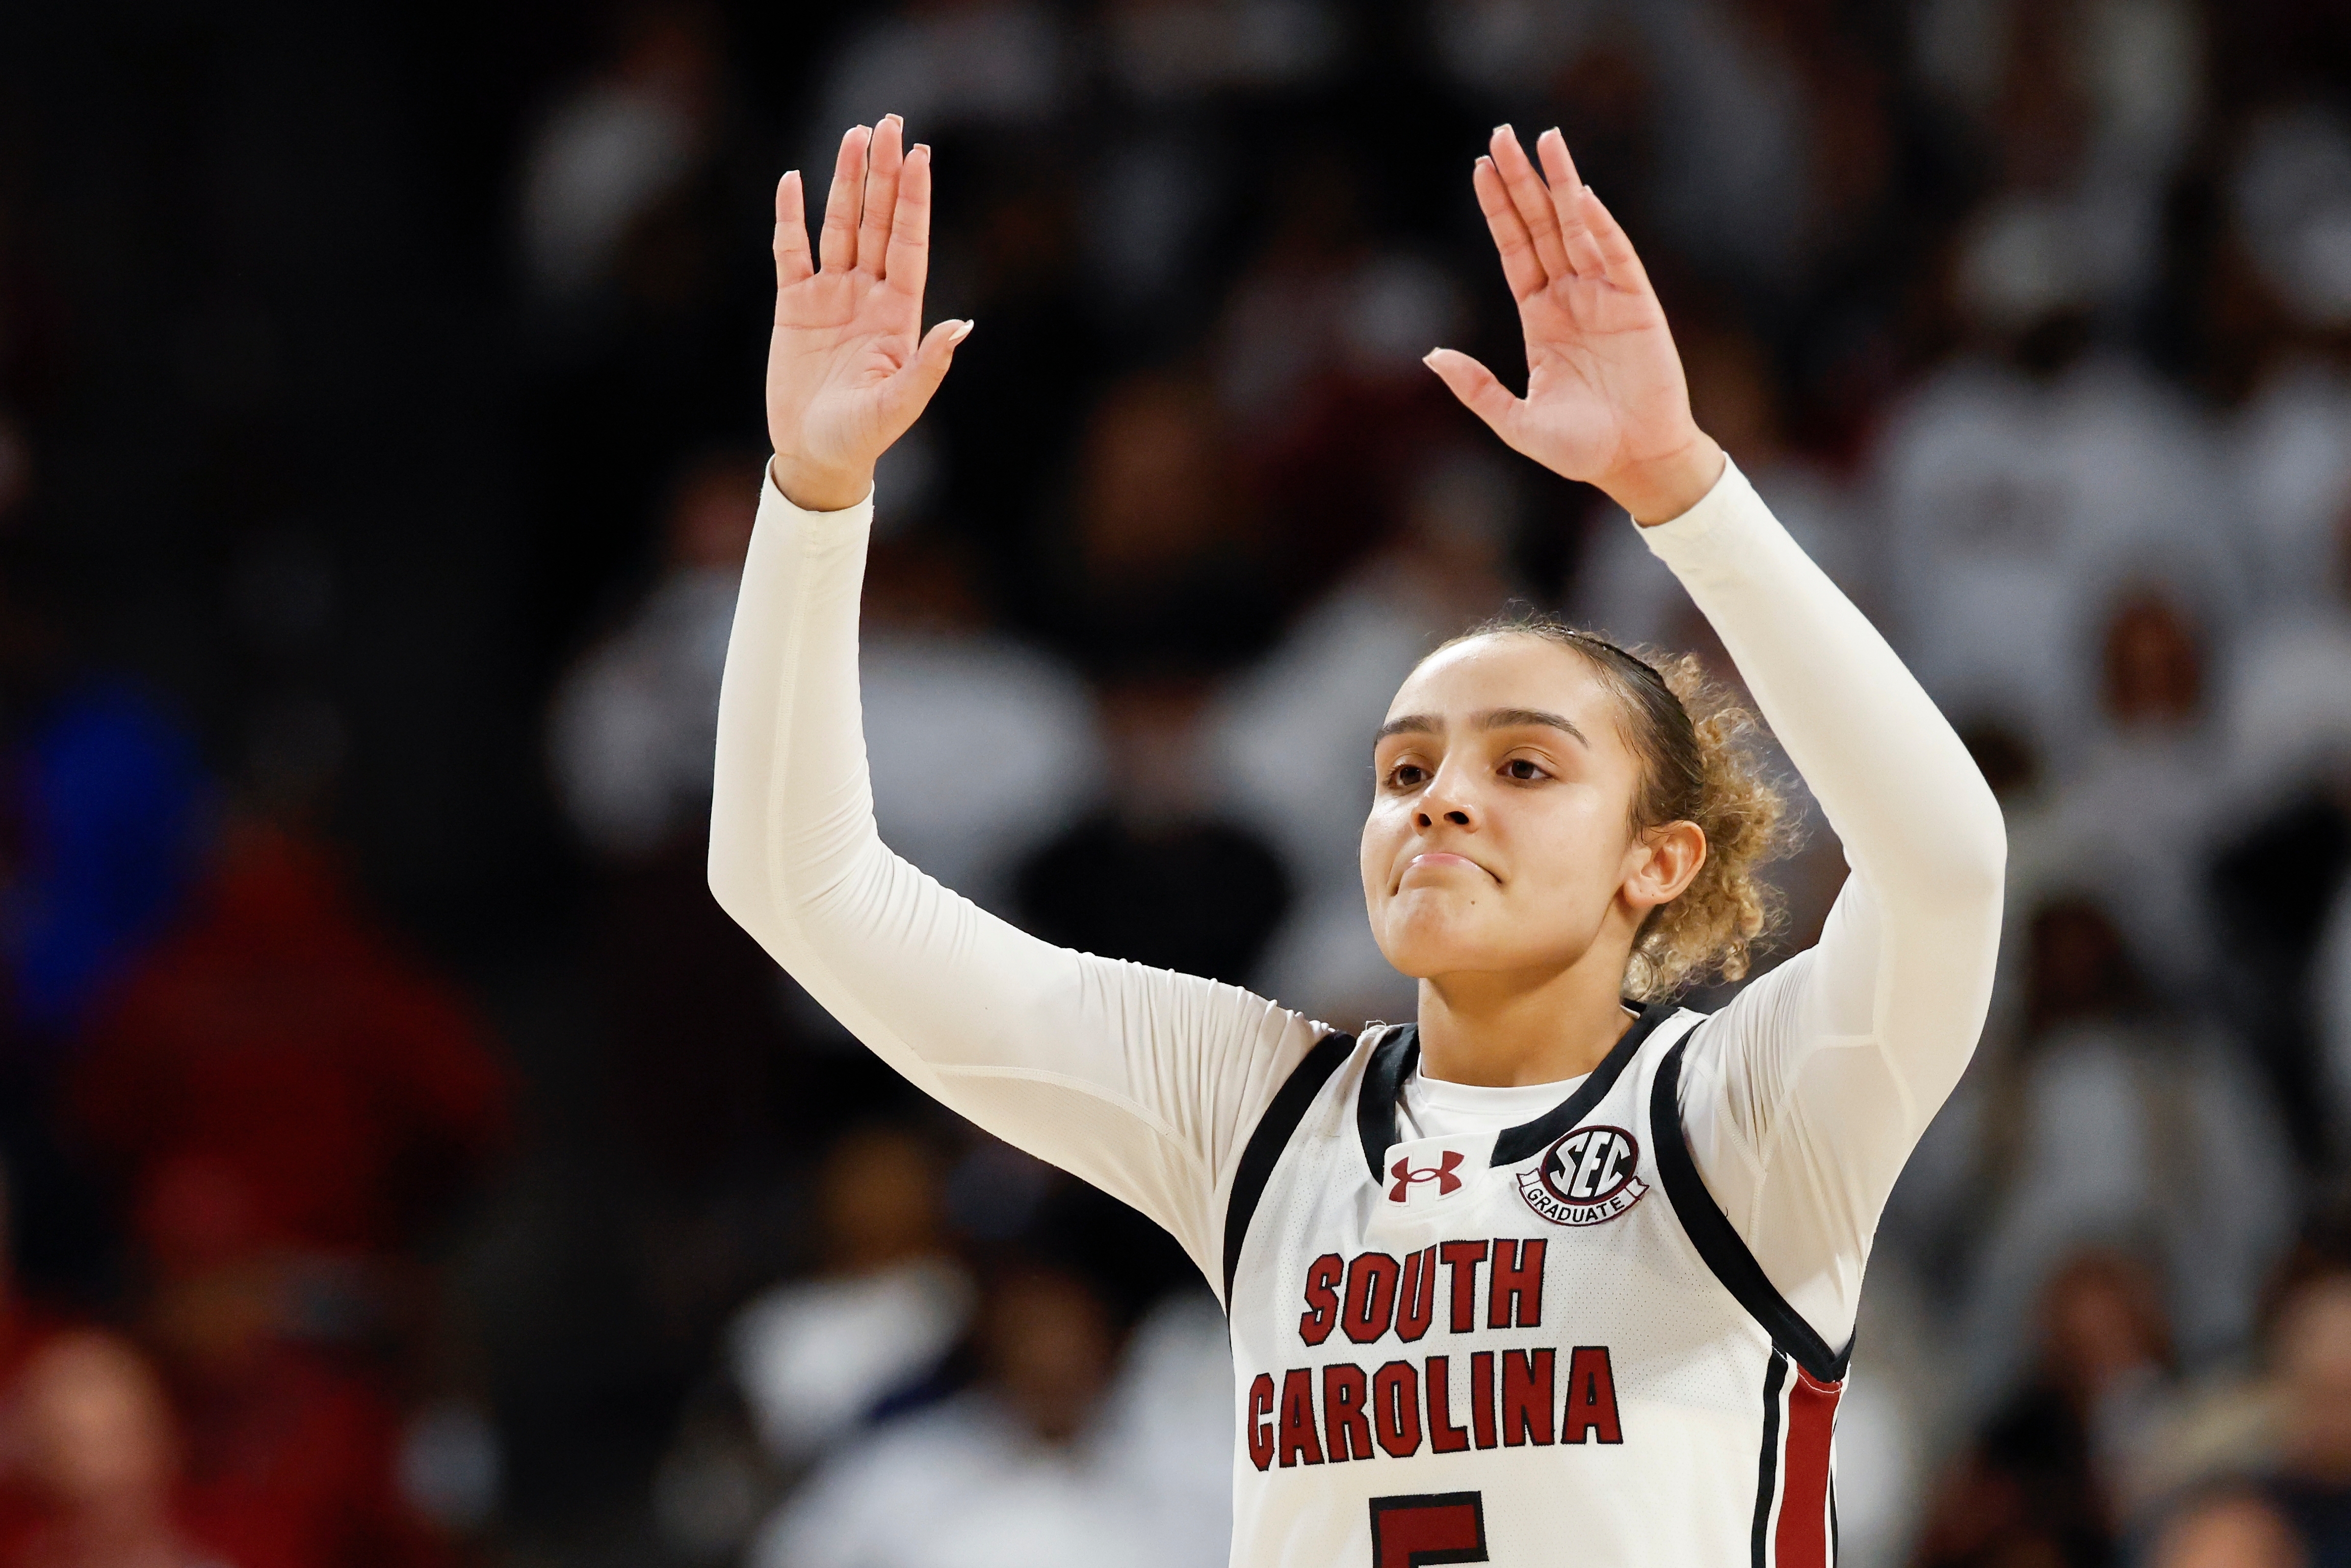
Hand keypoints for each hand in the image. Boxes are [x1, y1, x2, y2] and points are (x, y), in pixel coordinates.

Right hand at [766, 115, 970, 511]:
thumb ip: (929, 366)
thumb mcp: (899, 406)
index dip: (914, 200)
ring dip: (845, 182)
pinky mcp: (794, 305)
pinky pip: (792, 252)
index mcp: (899, 314)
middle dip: (883, 173)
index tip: (920, 156)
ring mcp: (831, 296)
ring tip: (854, 134)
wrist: (816, 456)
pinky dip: (792, 218)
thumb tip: (962, 325)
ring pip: (839, 226)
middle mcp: (869, 295)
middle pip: (877, 221)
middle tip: (889, 123)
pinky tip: (794, 181)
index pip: (909, 243)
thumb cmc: (861, 438)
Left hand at [1425, 126, 1722, 524]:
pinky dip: (1598, 223)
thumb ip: (1475, 387)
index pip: (1514, 249)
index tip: (1481, 168)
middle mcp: (1570, 297)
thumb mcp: (1514, 421)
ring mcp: (1605, 295)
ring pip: (1576, 227)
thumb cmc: (1579, 449)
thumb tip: (1431, 355)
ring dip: (1560, 183)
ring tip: (1544, 140)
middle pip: (1539, 225)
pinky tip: (1578, 194)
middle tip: (1502, 134)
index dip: (1497, 209)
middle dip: (1521, 181)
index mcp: (1540, 318)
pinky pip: (1614, 253)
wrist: (1635, 463)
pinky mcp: (1637, 302)